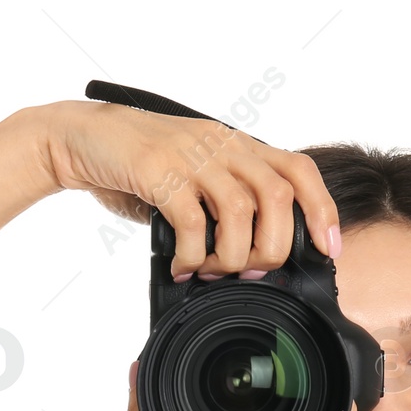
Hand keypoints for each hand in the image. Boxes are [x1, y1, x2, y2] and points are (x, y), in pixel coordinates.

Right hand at [36, 100, 340, 278]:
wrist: (82, 138)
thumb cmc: (140, 167)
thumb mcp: (194, 176)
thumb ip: (224, 204)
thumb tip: (253, 258)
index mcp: (237, 146)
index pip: (299, 170)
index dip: (321, 210)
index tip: (328, 248)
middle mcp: (221, 145)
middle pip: (277, 197)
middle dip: (272, 247)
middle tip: (249, 272)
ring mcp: (191, 156)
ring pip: (241, 211)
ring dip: (232, 255)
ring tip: (212, 271)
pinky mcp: (159, 171)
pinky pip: (193, 221)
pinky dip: (193, 255)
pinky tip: (181, 266)